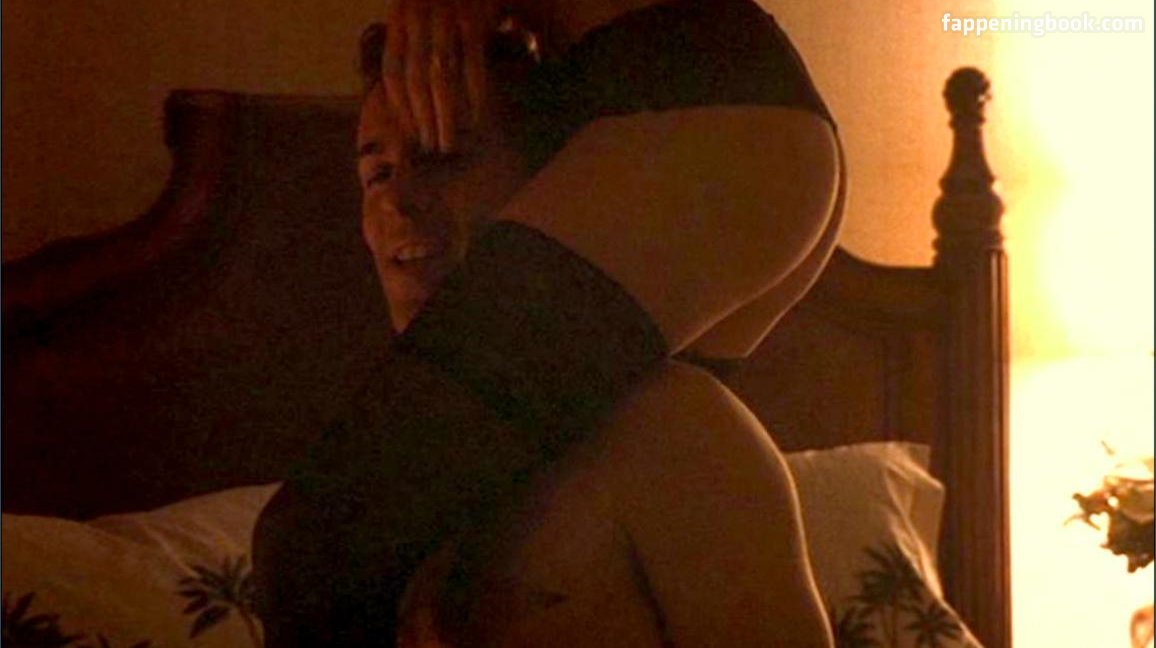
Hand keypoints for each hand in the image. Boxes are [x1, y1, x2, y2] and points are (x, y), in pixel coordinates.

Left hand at [382, 0, 502, 152]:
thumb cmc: (447, 3)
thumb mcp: (420, 18)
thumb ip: (409, 49)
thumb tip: (400, 103)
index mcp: (398, 18)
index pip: (392, 70)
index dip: (399, 105)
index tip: (410, 133)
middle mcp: (417, 16)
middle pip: (415, 78)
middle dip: (422, 117)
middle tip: (430, 146)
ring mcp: (445, 16)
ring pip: (441, 76)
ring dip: (445, 115)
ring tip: (450, 143)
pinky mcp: (473, 18)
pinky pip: (472, 64)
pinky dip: (475, 94)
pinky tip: (477, 117)